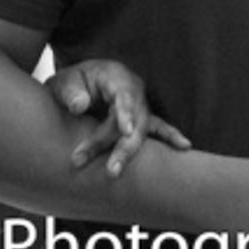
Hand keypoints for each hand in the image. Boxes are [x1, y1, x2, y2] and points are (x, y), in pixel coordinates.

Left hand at [44, 59, 190, 176]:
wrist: (78, 82)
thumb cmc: (72, 83)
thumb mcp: (65, 82)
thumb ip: (71, 92)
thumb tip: (79, 106)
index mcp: (115, 75)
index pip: (123, 95)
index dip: (125, 113)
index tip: (125, 130)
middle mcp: (133, 89)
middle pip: (134, 119)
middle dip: (122, 146)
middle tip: (110, 170)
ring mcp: (140, 104)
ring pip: (141, 131)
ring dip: (129, 152)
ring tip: (114, 173)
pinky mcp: (142, 118)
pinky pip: (158, 128)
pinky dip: (171, 136)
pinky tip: (184, 146)